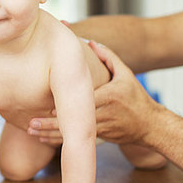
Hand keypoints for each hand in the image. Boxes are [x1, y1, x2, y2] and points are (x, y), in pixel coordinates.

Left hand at [28, 41, 159, 144]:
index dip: (65, 108)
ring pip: (72, 133)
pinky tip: (42, 139)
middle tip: (30, 123)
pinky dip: (59, 140)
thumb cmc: (137, 97)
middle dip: (50, 124)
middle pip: (73, 121)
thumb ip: (108, 56)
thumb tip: (89, 41)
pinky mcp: (99, 137)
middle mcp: (104, 114)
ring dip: (50, 135)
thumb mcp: (126, 74)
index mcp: (109, 96)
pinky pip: (76, 139)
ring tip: (31, 131)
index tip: (46, 107)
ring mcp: (101, 128)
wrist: (151, 125)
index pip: (84, 102)